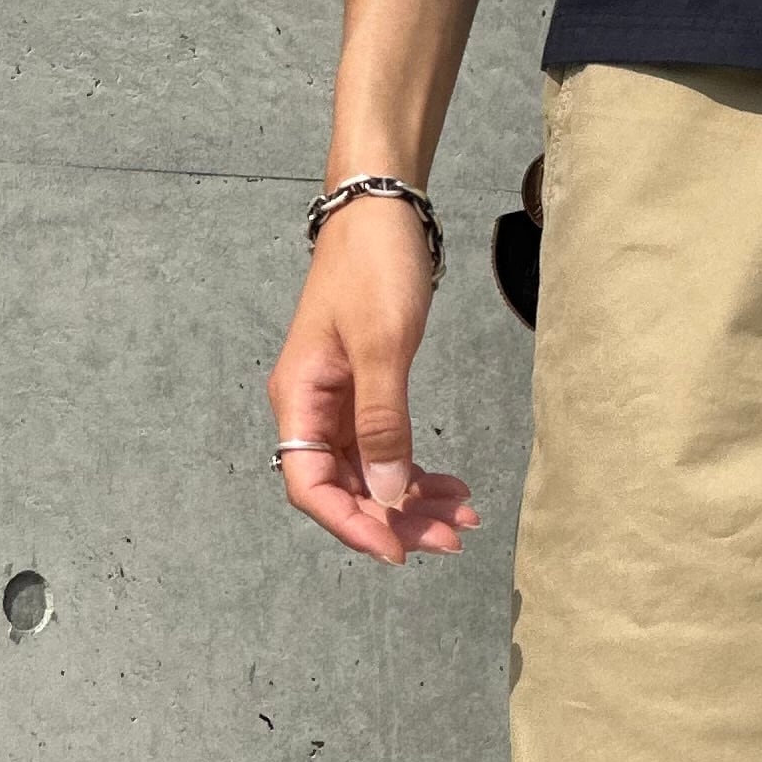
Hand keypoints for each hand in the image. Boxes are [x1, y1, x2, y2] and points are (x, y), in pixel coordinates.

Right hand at [267, 197, 480, 566]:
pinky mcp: (366, 391)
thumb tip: (387, 491)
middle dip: (397, 519)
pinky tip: (452, 486)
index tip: (397, 549)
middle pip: (346, 487)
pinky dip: (417, 470)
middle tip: (451, 540)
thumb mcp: (383, 344)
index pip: (310, 486)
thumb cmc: (374, 266)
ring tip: (463, 520)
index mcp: (299, 398)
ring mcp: (338, 401)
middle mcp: (312, 407)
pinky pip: (386, 447)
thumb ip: (383, 421)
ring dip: (413, 500)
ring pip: (371, 473)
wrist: (381, 211)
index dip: (351, 524)